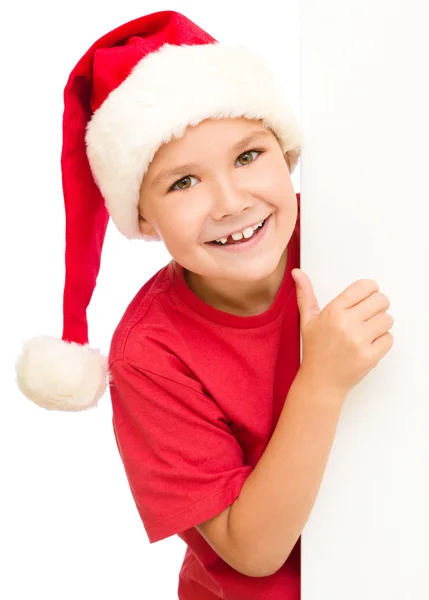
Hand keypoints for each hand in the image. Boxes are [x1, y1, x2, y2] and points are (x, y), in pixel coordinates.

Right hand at [291, 269, 394, 398]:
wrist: (320, 382)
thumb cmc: (315, 350)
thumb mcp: (307, 320)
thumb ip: (305, 294)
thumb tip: (297, 273)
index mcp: (333, 311)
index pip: (365, 286)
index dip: (371, 290)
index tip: (367, 297)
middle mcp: (347, 324)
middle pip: (381, 300)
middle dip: (378, 306)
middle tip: (368, 316)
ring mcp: (359, 341)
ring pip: (387, 319)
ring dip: (381, 325)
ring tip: (367, 332)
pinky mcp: (370, 356)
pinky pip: (389, 338)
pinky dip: (382, 341)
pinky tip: (368, 345)